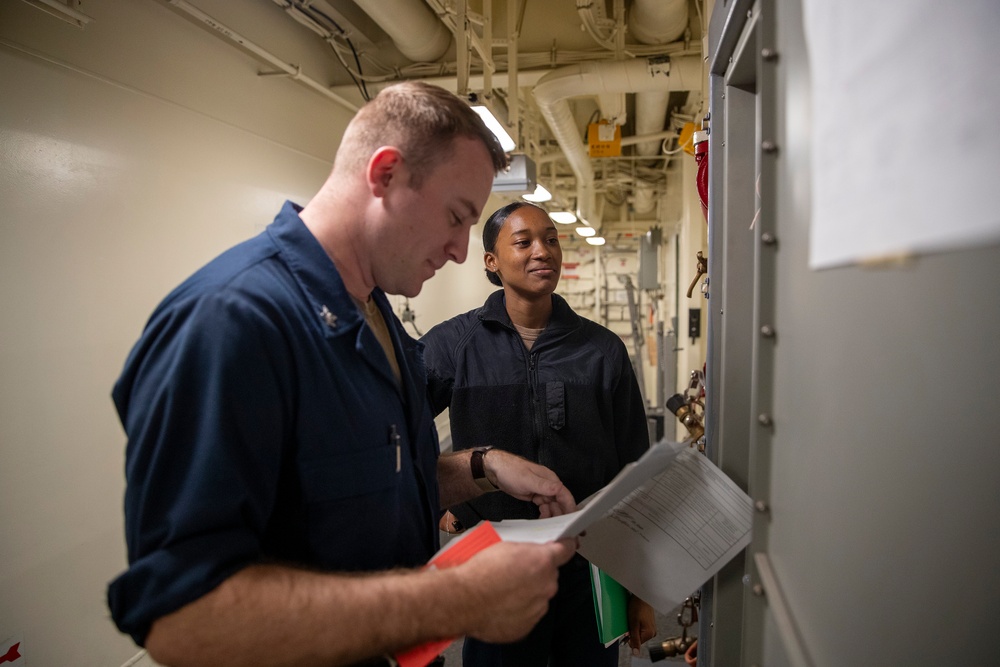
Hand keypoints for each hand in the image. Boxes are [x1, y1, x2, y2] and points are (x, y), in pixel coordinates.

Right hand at [455, 539, 576, 642]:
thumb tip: (530, 550)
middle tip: (514, 571)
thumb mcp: (503, 545)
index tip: (567, 545)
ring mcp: (538, 607)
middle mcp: (546, 585)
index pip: (566, 550)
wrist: (463, 601)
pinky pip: (528, 614)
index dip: (566, 546)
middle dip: (535, 573)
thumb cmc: (479, 573)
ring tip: (503, 590)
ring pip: (538, 595)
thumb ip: (525, 549)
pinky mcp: (527, 626)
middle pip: (549, 575)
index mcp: (542, 561)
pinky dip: (518, 609)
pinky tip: (501, 604)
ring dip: (526, 592)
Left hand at [486, 450, 576, 516]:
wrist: (496, 470)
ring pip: (552, 506)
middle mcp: (548, 485)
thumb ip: (543, 485)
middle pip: (560, 502)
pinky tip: (542, 519)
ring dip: (552, 515)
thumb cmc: (511, 470)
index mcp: (550, 479)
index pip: (564, 494)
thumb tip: (560, 488)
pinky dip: (545, 514)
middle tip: (562, 527)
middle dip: (562, 514)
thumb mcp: (527, 479)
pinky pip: (544, 507)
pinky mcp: (535, 496)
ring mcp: (541, 491)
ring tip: (548, 523)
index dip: (570, 507)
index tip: (573, 519)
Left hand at [626, 596, 656, 655]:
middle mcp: (653, 633)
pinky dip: (636, 624)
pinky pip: (640, 628)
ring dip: (633, 628)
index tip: (628, 627)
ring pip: (638, 633)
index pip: (635, 643)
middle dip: (631, 632)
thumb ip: (635, 639)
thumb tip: (636, 653)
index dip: (629, 636)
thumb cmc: (638, 607)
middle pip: (637, 638)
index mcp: (650, 634)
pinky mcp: (650, 624)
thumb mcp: (633, 624)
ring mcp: (652, 628)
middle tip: (631, 621)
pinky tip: (636, 617)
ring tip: (634, 618)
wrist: (642, 595)